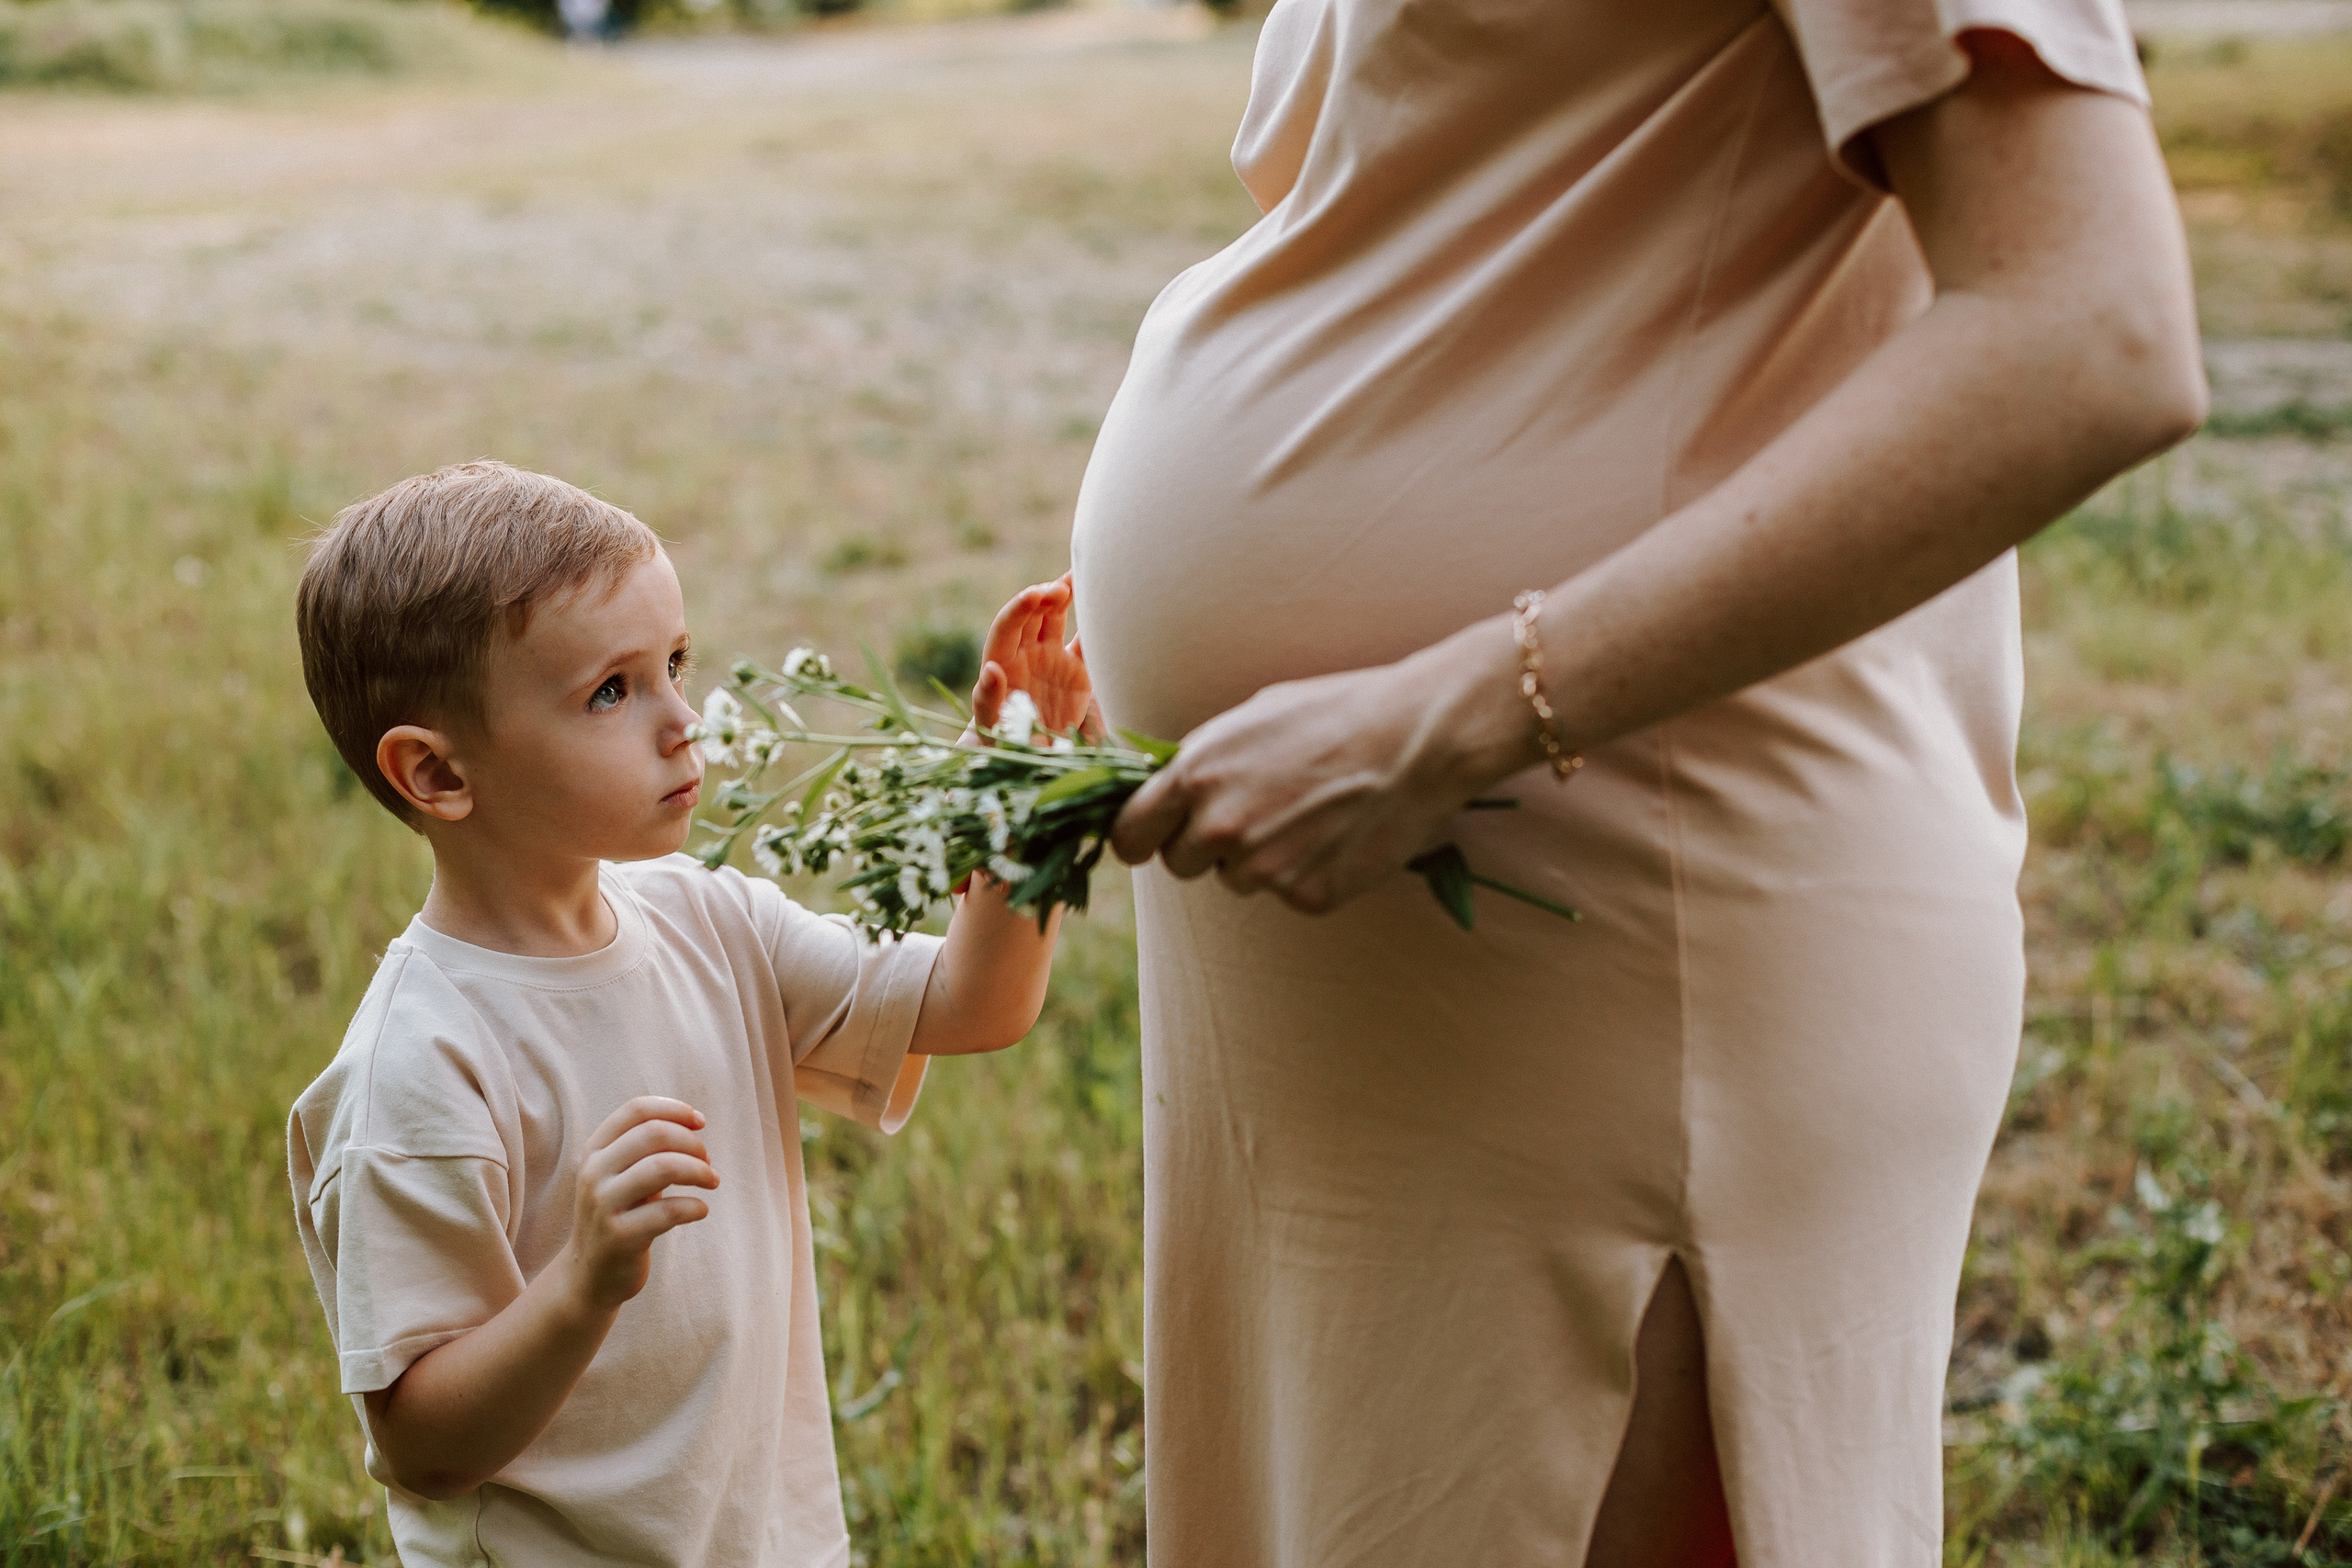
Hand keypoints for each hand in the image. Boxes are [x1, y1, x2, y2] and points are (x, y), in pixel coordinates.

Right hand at [562, 1096, 717, 1310]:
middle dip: (692, 1142)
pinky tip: (701, 1210)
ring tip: (712, 1181)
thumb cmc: (620, 1214)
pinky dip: (695, 1206)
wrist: (590, 1275)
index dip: (675, 1110)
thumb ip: (647, 1148)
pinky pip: (669, 1211)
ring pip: (663, 1167)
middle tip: (708, 1160)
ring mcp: (604, 1205)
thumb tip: (694, 1122)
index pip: (636, 1110)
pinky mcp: (620, 1237)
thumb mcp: (623, 1175)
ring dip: (699, 1171)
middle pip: (654, 1133)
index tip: (700, 1122)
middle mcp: (594, 1173)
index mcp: (595, 1151)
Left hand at [971, 574, 1101, 739]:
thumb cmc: (1001, 747)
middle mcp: (1025, 655)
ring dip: (1067, 595)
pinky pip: (1086, 642)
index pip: (1008, 625)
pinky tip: (1109, 605)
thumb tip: (990, 669)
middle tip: (1064, 587)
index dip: (1020, 607)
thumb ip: (988, 700)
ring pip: (1058, 617)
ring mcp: (1051, 660)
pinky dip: (1095, 624)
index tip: (1036, 595)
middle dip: (1046, 594)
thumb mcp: (991, 727)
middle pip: (1033, 614)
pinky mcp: (1076, 672)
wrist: (1028, 766)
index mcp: (1003, 662)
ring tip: (1085, 577)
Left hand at [1110, 628, 1524, 914]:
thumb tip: (1161, 788)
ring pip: (1237, 880)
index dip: (1141, 837)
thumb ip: (1199, 760)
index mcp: (1196, 776)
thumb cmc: (1335, 713)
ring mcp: (1265, 869)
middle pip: (1180, 865)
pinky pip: (1288, 894)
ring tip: (1308, 814)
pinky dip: (1307, 873)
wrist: (1418, 739)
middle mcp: (1221, 828)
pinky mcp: (1308, 896)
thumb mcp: (1250, 718)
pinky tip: (1338, 835)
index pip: (1130, 835)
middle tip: (1254, 814)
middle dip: (1204, 846)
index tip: (1154, 837)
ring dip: (1260, 858)